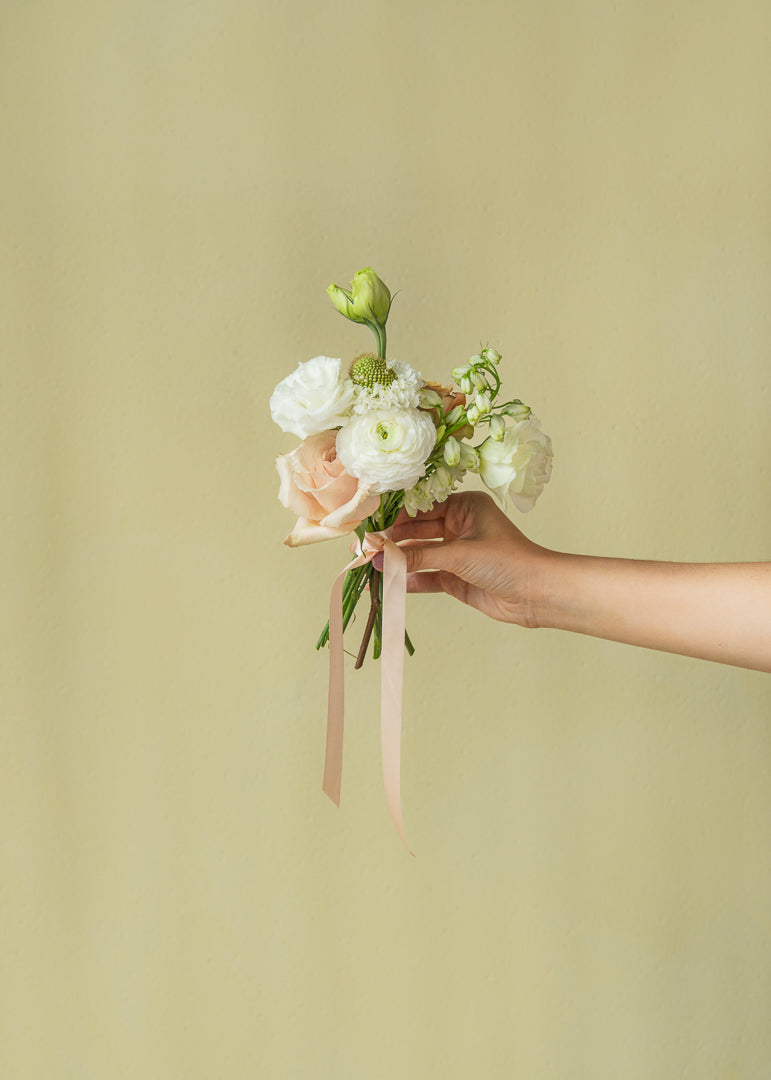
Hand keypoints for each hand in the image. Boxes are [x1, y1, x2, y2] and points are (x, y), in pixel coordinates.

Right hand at [385, 491, 550, 626]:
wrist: (537, 594)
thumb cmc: (507, 560)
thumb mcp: (460, 554)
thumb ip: (420, 556)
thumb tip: (384, 557)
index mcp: (465, 507)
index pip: (423, 507)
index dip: (397, 517)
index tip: (373, 525)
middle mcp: (460, 526)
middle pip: (419, 530)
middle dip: (395, 540)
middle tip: (368, 548)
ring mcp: (458, 554)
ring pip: (422, 554)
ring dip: (401, 560)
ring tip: (374, 566)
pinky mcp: (458, 578)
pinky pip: (429, 576)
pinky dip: (413, 579)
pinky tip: (393, 582)